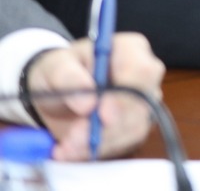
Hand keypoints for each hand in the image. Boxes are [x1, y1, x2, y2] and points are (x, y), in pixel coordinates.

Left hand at [27, 33, 164, 160]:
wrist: (55, 90)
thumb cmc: (59, 70)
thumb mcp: (54, 66)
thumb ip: (68, 77)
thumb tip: (87, 103)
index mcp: (131, 50)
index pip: (143, 71)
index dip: (126, 95)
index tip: (101, 116)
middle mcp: (144, 76)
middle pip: (143, 103)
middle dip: (109, 127)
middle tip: (72, 139)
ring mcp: (143, 101)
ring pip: (134, 127)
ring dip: (99, 142)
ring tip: (65, 146)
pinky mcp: (135, 125)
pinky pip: (124, 143)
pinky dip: (96, 150)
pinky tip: (71, 150)